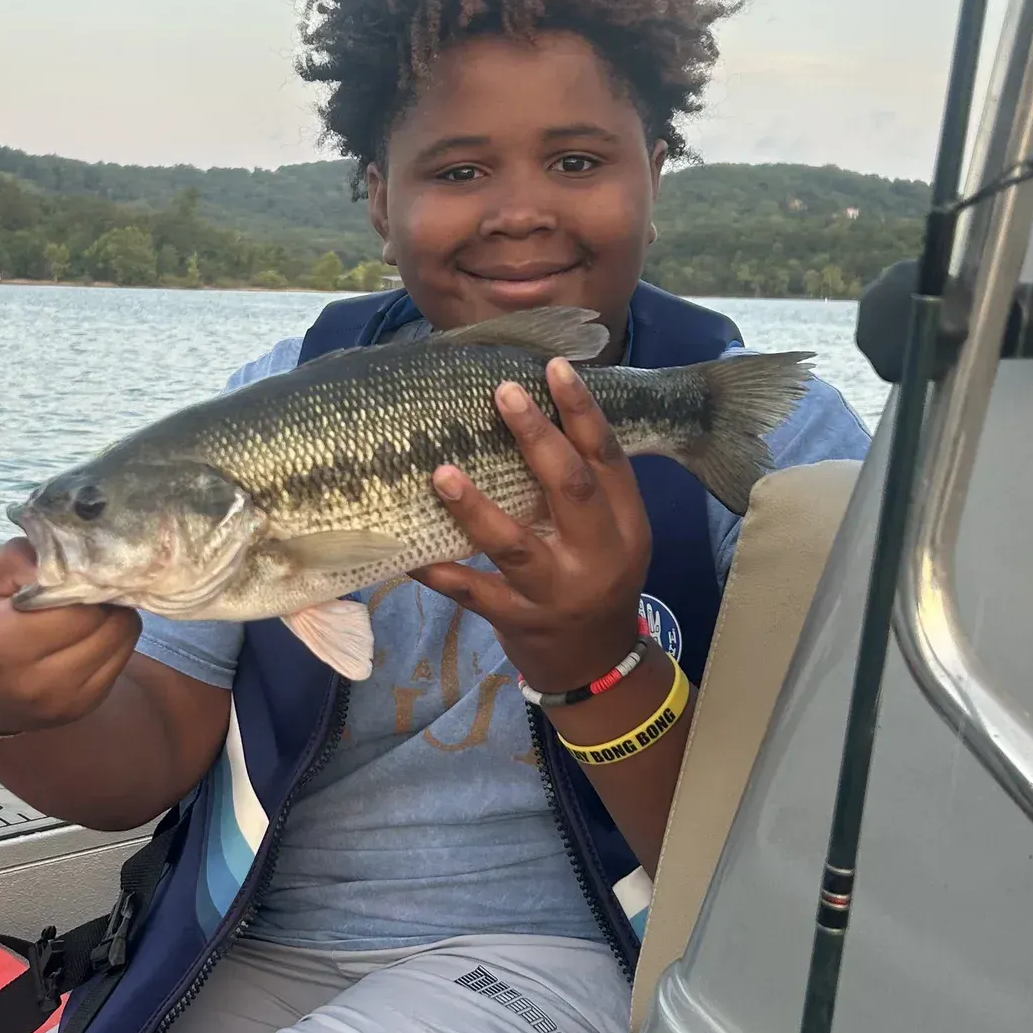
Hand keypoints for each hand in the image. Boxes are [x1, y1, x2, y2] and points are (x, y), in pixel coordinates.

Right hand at [0, 539, 142, 735]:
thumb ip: (21, 560)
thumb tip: (71, 547)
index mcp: (3, 642)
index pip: (75, 602)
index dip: (84, 576)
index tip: (76, 565)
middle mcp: (38, 680)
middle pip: (105, 621)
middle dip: (102, 593)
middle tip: (87, 580)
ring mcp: (64, 701)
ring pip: (122, 639)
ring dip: (111, 615)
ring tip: (87, 605)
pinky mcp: (83, 708)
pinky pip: (120, 660)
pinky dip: (111, 639)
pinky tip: (87, 631)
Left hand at [412, 357, 651, 695]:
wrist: (595, 664)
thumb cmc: (594, 579)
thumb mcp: (610, 536)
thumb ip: (583, 489)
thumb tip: (532, 414)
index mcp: (624, 524)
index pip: (607, 458)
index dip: (582, 412)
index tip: (554, 369)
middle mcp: (596, 556)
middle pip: (570, 489)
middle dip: (537, 439)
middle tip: (503, 394)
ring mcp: (555, 592)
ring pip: (515, 545)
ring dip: (476, 507)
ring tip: (441, 472)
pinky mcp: (518, 621)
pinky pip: (473, 593)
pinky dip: (441, 573)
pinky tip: (409, 555)